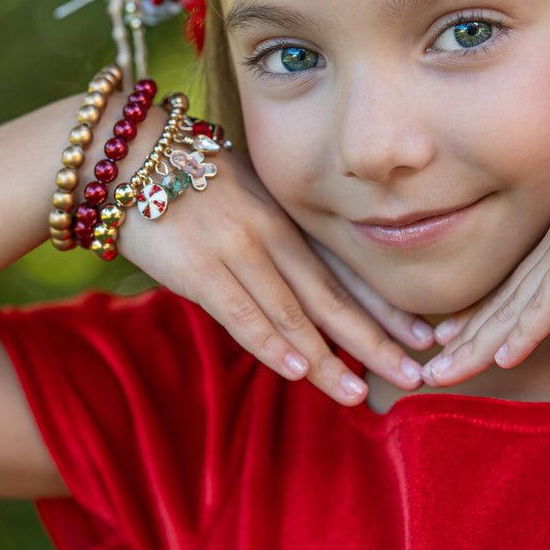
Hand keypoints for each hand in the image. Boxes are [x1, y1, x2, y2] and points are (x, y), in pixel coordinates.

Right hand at [117, 149, 431, 404]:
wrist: (125, 157)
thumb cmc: (180, 179)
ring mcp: (237, 251)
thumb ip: (271, 234)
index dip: (386, 306)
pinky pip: (240, 312)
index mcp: (285, 220)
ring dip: (327, 358)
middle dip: (376, 339)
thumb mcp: (241, 197)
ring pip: (292, 314)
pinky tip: (296, 368)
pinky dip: (270, 342)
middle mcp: (271, 236)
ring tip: (359, 392)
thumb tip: (299, 276)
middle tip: (415, 375)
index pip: (346, 271)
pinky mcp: (199, 269)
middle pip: (333, 296)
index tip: (424, 335)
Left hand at [421, 97, 549, 385]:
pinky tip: (500, 361)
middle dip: (466, 340)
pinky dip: (522, 335)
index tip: (454, 333)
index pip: (518, 282)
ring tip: (440, 376)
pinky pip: (546, 307)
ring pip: (510, 312)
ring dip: (476, 349)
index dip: (485, 313)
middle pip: (502, 302)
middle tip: (432, 369)